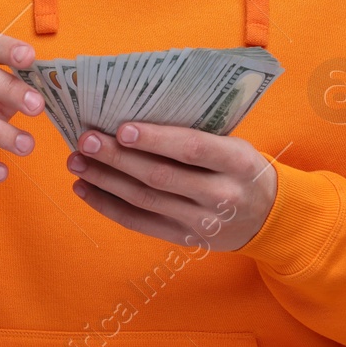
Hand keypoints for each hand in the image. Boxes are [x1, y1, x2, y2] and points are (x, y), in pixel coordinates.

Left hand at [66, 122, 276, 251]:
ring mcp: (202, 221)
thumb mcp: (235, 144)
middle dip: (118, 158)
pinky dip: (109, 206)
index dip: (156, 139)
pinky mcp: (185, 238)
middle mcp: (221, 195)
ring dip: (105, 180)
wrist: (268, 216)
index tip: (122, 127)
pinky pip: (140, 223)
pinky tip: (85, 189)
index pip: (192, 149)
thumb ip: (198, 132)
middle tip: (86, 140)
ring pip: (144, 200)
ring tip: (77, 161)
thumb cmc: (242, 167)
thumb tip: (138, 109)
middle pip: (160, 176)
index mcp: (238, 163)